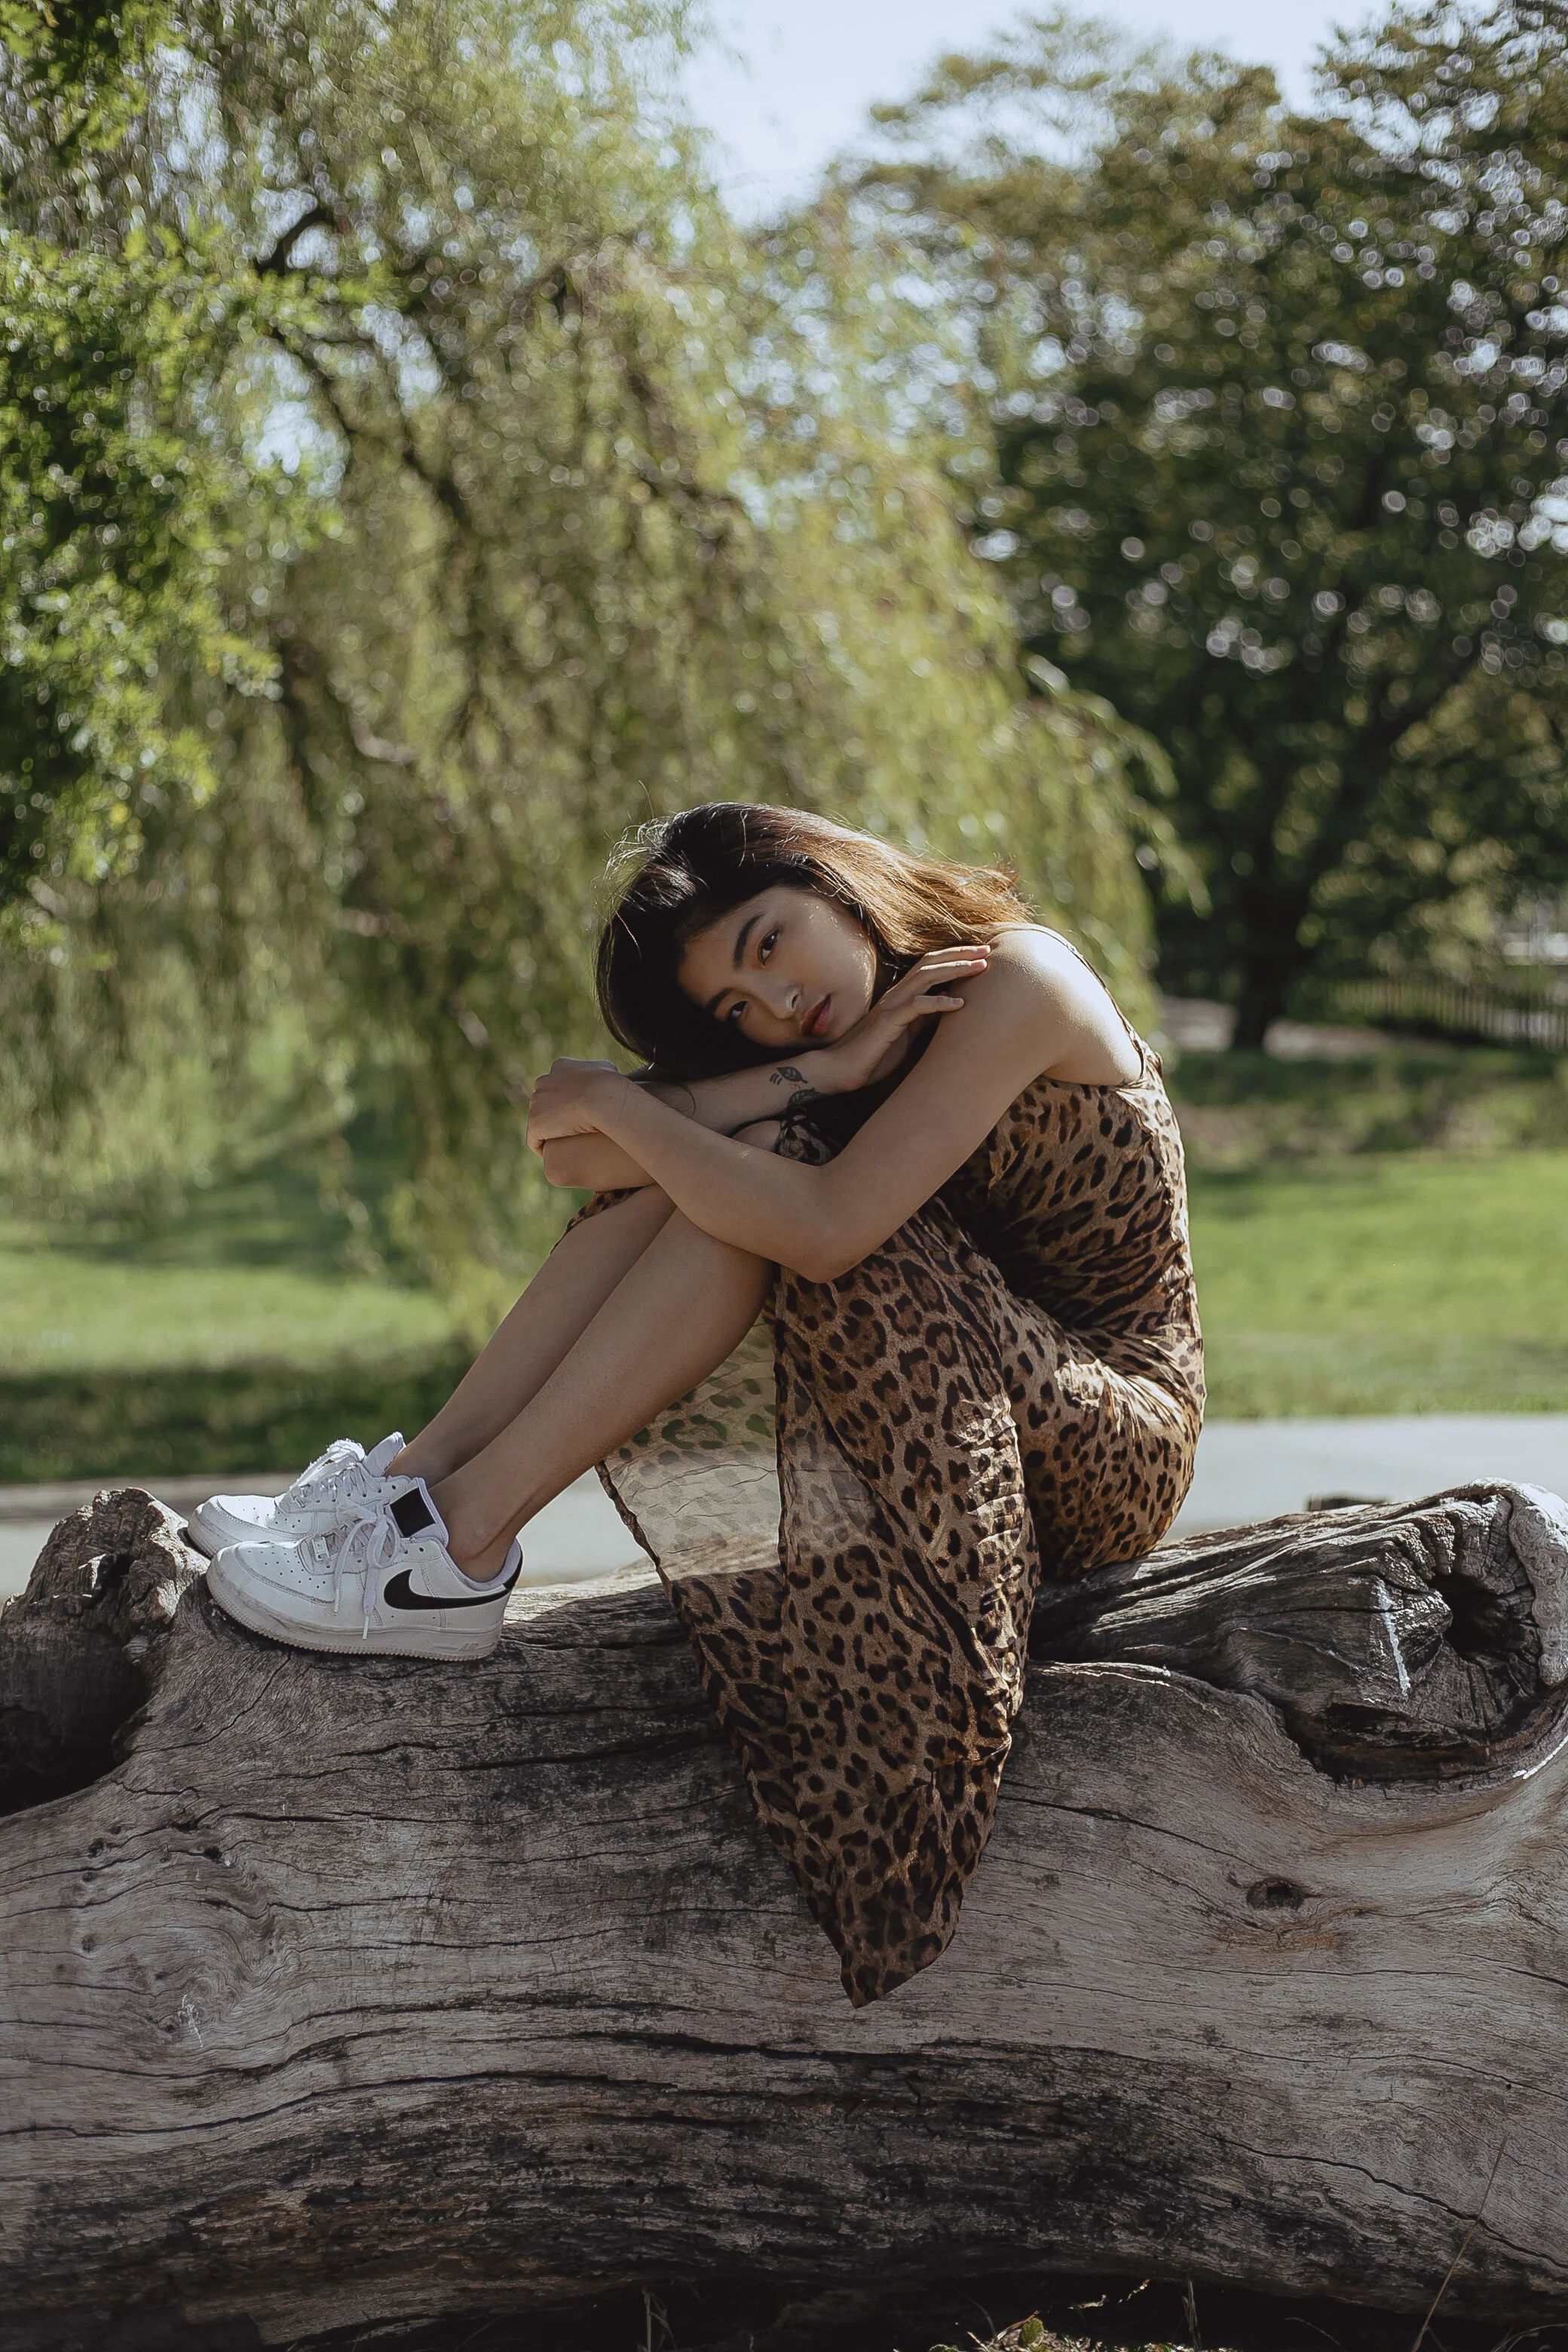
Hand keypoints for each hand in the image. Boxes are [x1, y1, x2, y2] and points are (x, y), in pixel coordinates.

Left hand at [525, 1058, 626, 1154]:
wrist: (602, 1098)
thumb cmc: (611, 1084)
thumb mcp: (609, 1070)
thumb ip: (601, 1071)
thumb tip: (605, 1075)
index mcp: (560, 1067)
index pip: (558, 1084)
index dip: (568, 1100)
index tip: (579, 1113)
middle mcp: (543, 1082)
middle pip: (545, 1102)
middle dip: (555, 1115)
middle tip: (572, 1131)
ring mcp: (536, 1103)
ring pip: (539, 1121)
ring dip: (550, 1132)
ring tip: (565, 1147)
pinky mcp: (535, 1124)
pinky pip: (535, 1140)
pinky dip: (543, 1148)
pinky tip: (556, 1157)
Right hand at [817, 944, 990, 1093]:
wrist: (842, 1069)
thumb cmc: (874, 1054)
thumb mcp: (907, 1033)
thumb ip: (924, 1018)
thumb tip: (949, 1005)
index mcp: (901, 995)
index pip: (930, 966)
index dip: (954, 957)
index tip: (980, 955)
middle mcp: (897, 994)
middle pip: (930, 963)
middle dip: (960, 955)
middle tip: (987, 951)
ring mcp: (891, 1006)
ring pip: (926, 978)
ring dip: (955, 970)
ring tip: (980, 968)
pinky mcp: (888, 1022)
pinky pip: (916, 1007)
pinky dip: (939, 1002)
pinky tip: (959, 1003)